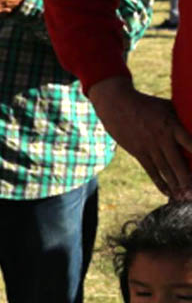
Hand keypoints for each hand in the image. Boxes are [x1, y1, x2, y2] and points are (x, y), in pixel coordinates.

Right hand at [88, 76, 191, 199]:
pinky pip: (151, 171)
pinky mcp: (138, 152)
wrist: (117, 105)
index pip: (190, 144)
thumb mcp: (168, 107)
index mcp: (172, 126)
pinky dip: (160, 183)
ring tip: (184, 198)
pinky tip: (168, 193)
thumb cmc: (146, 104)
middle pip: (177, 163)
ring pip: (165, 170)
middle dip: (187, 180)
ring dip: (176, 186)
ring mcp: (148, 147)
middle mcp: (162, 139)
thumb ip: (182, 120)